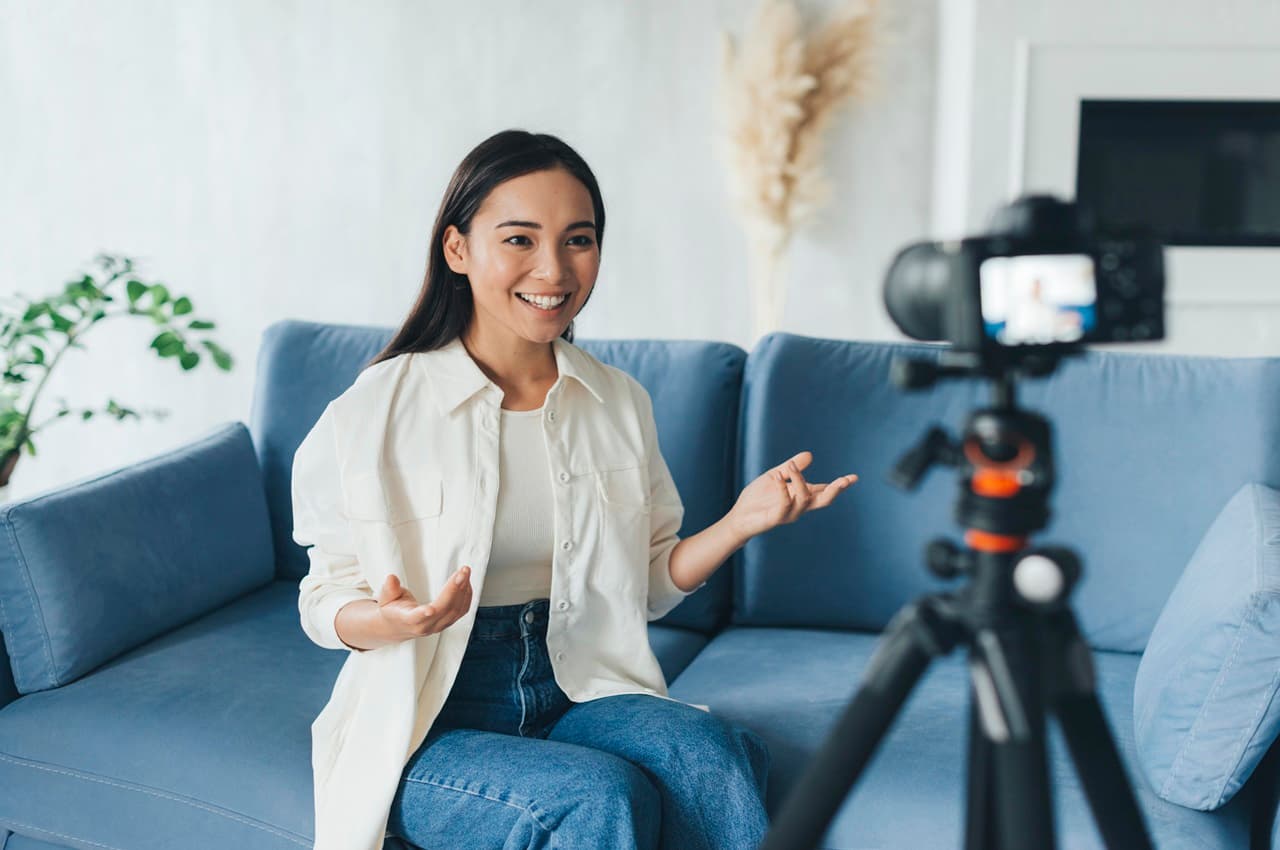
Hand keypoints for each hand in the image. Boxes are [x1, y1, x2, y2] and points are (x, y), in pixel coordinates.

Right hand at [375, 567, 472, 640]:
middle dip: (455, 589)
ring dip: (464, 590)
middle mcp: (425, 626)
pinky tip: (466, 582)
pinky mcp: (447, 623)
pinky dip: (466, 596)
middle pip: (443, 609)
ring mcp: (438, 626)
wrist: (398, 626)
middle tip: (463, 572)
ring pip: (456, 610)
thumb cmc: (392, 610)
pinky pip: (461, 611)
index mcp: (407, 620)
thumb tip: (392, 578)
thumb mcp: (385, 598)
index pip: (416, 618)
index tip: (430, 609)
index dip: (423, 614)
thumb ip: (389, 589)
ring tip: (465, 572)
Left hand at [727, 451, 857, 539]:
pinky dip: (784, 490)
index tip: (854, 477)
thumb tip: (810, 455)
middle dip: (836, 490)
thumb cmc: (758, 498)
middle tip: (846, 480)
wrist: (740, 516)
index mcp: (801, 495)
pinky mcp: (776, 518)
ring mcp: (789, 513)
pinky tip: (779, 478)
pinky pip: (785, 504)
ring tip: (791, 466)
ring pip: (804, 499)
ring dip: (800, 481)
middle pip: (823, 500)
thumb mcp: (776, 476)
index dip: (839, 484)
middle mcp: (799, 506)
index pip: (824, 490)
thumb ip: (792, 468)